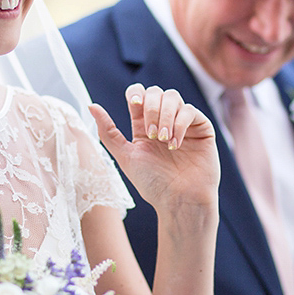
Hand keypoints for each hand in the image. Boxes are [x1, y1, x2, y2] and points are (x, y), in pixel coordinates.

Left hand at [90, 84, 218, 215]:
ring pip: (173, 97)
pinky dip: (180, 124)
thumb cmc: (153, 184)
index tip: (134, 105)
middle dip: (151, 108)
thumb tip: (91, 106)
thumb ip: (108, 131)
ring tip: (163, 140)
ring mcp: (184, 124)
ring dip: (165, 115)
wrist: (179, 202)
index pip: (139, 94)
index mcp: (144, 126)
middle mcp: (163, 121)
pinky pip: (190, 111)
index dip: (136, 94)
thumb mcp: (125, 156)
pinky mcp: (202, 128)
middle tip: (151, 135)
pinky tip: (176, 144)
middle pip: (156, 92)